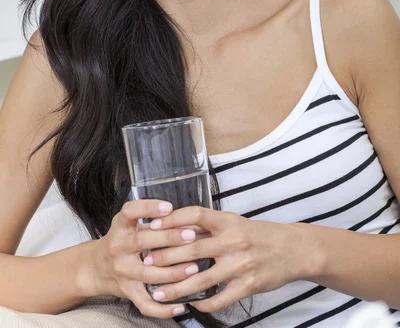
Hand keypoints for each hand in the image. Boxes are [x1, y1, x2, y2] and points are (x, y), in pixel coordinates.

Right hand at [90, 199, 204, 318]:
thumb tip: (187, 218)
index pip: (130, 212)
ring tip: (193, 267)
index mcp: (120, 226)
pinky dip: (163, 308)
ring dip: (173, 272)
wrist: (95, 267)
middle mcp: (119, 247)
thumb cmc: (121, 241)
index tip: (168, 207)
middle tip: (191, 235)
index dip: (148, 208)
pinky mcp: (127, 290)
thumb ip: (152, 220)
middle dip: (169, 238)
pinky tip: (180, 305)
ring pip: (148, 273)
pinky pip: (145, 303)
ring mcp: (122, 270)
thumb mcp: (129, 224)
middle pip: (142, 241)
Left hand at [142, 206, 309, 312]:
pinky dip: (204, 303)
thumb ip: (209, 225)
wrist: (293, 249)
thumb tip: (178, 225)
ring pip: (201, 279)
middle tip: (145, 265)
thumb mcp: (235, 221)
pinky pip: (220, 299)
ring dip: (176, 288)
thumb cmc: (259, 233)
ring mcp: (240, 265)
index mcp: (228, 221)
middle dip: (165, 258)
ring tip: (158, 293)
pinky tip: (192, 305)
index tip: (153, 226)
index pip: (195, 214)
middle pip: (192, 250)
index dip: (172, 220)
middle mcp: (232, 240)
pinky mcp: (248, 285)